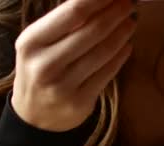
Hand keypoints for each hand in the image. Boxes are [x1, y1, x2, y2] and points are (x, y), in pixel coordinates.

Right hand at [11, 0, 135, 131]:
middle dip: (115, 14)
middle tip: (130, 3)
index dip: (99, 0)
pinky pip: (107, 73)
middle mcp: (45, 63)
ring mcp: (63, 85)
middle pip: (92, 31)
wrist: (35, 116)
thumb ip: (64, 24)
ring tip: (132, 21)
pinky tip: (128, 45)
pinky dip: (121, 56)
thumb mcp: (40, 44)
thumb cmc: (42, 69)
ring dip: (122, 33)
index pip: (73, 13)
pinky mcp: (80, 101)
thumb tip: (99, 2)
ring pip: (103, 52)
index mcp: (32, 42)